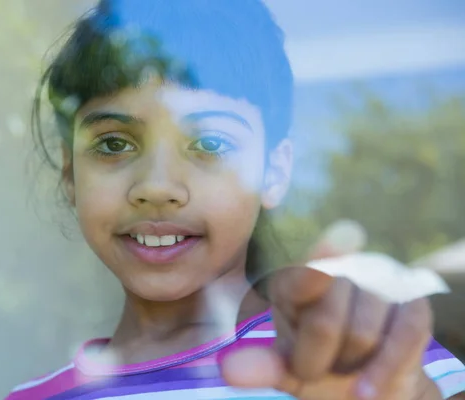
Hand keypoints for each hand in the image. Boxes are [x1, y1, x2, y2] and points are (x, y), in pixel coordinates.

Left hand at [222, 267, 441, 399]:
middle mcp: (338, 271)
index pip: (302, 272)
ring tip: (344, 369)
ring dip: (350, 368)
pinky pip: (402, 338)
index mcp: (299, 281)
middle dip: (315, 361)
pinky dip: (382, 371)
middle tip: (313, 370)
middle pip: (325, 320)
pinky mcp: (413, 304)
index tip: (334, 249)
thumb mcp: (289, 369)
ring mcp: (378, 284)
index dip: (315, 262)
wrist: (368, 386)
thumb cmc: (322, 367)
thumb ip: (263, 365)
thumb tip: (227, 368)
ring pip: (361, 334)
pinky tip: (366, 391)